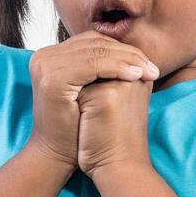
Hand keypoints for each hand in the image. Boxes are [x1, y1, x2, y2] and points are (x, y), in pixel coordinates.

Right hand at [27, 30, 159, 174]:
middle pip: (94, 43)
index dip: (121, 49)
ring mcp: (45, 65)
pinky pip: (92, 65)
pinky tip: (135, 76)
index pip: (92, 41)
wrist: (57, 154)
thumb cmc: (76, 126)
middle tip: (152, 66)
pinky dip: (117, 68)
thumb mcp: (86, 90)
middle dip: (127, 53)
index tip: (147, 62)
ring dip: (126, 60)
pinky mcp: (52, 78)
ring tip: (148, 71)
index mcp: (50, 55)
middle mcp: (43, 56)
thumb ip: (98, 67)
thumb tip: (133, 51)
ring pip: (95, 52)